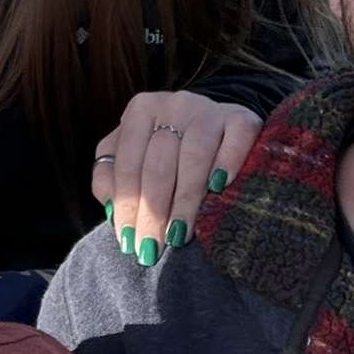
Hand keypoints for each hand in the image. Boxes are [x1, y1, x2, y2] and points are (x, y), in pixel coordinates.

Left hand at [91, 90, 260, 268]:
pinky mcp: (243, 117)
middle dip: (153, 212)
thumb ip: (110, 176)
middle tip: (153, 249)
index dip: (127, 205)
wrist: (216, 122)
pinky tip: (220, 187)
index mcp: (140, 110)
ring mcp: (209, 109)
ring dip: (185, 200)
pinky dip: (228, 162)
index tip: (128, 242)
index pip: (128, 164)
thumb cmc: (166, 146)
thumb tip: (110, 207)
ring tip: (180, 234)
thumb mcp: (131, 153)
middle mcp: (173, 104)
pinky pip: (237, 138)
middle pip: (159, 164)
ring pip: (194, 157)